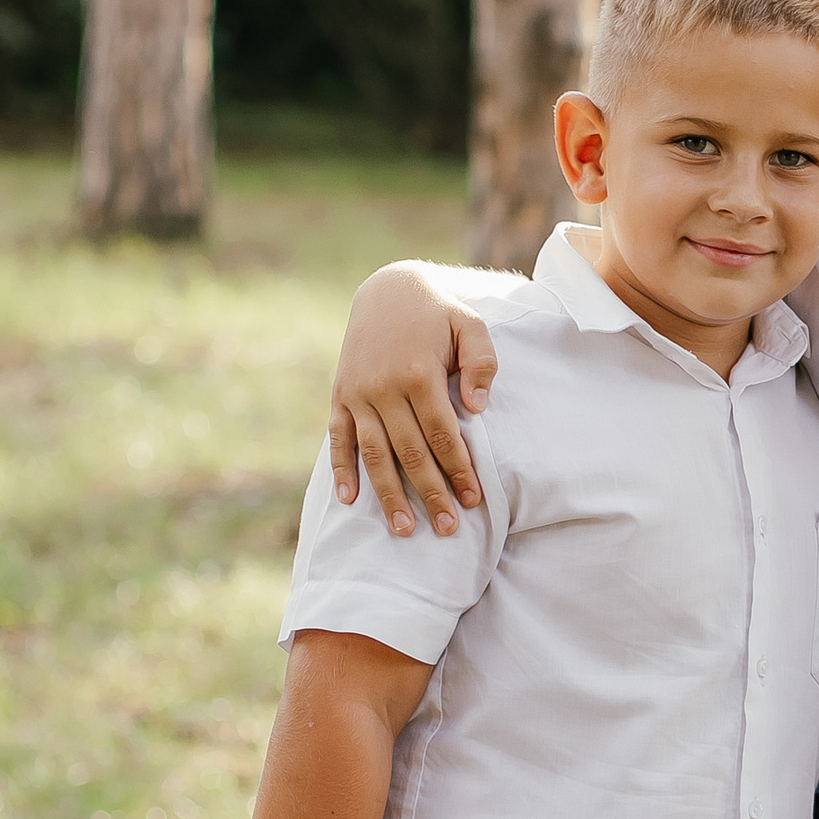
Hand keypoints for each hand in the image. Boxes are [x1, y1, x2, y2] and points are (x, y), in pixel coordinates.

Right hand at [329, 264, 497, 541]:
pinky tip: (350, 499)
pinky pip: (338, 438)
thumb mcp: (470, 323)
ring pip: (374, 453)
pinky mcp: (340, 394)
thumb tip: (476, 409)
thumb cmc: (438, 311)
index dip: (458, 469)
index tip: (472, 499)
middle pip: (410, 452)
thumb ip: (480, 362)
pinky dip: (341, 469)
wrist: (387, 289)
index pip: (442, 434)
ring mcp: (358, 393)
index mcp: (419, 373)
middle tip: (446, 528)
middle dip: (430, 493)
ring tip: (403, 530)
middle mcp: (384, 387)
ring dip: (388, 494)